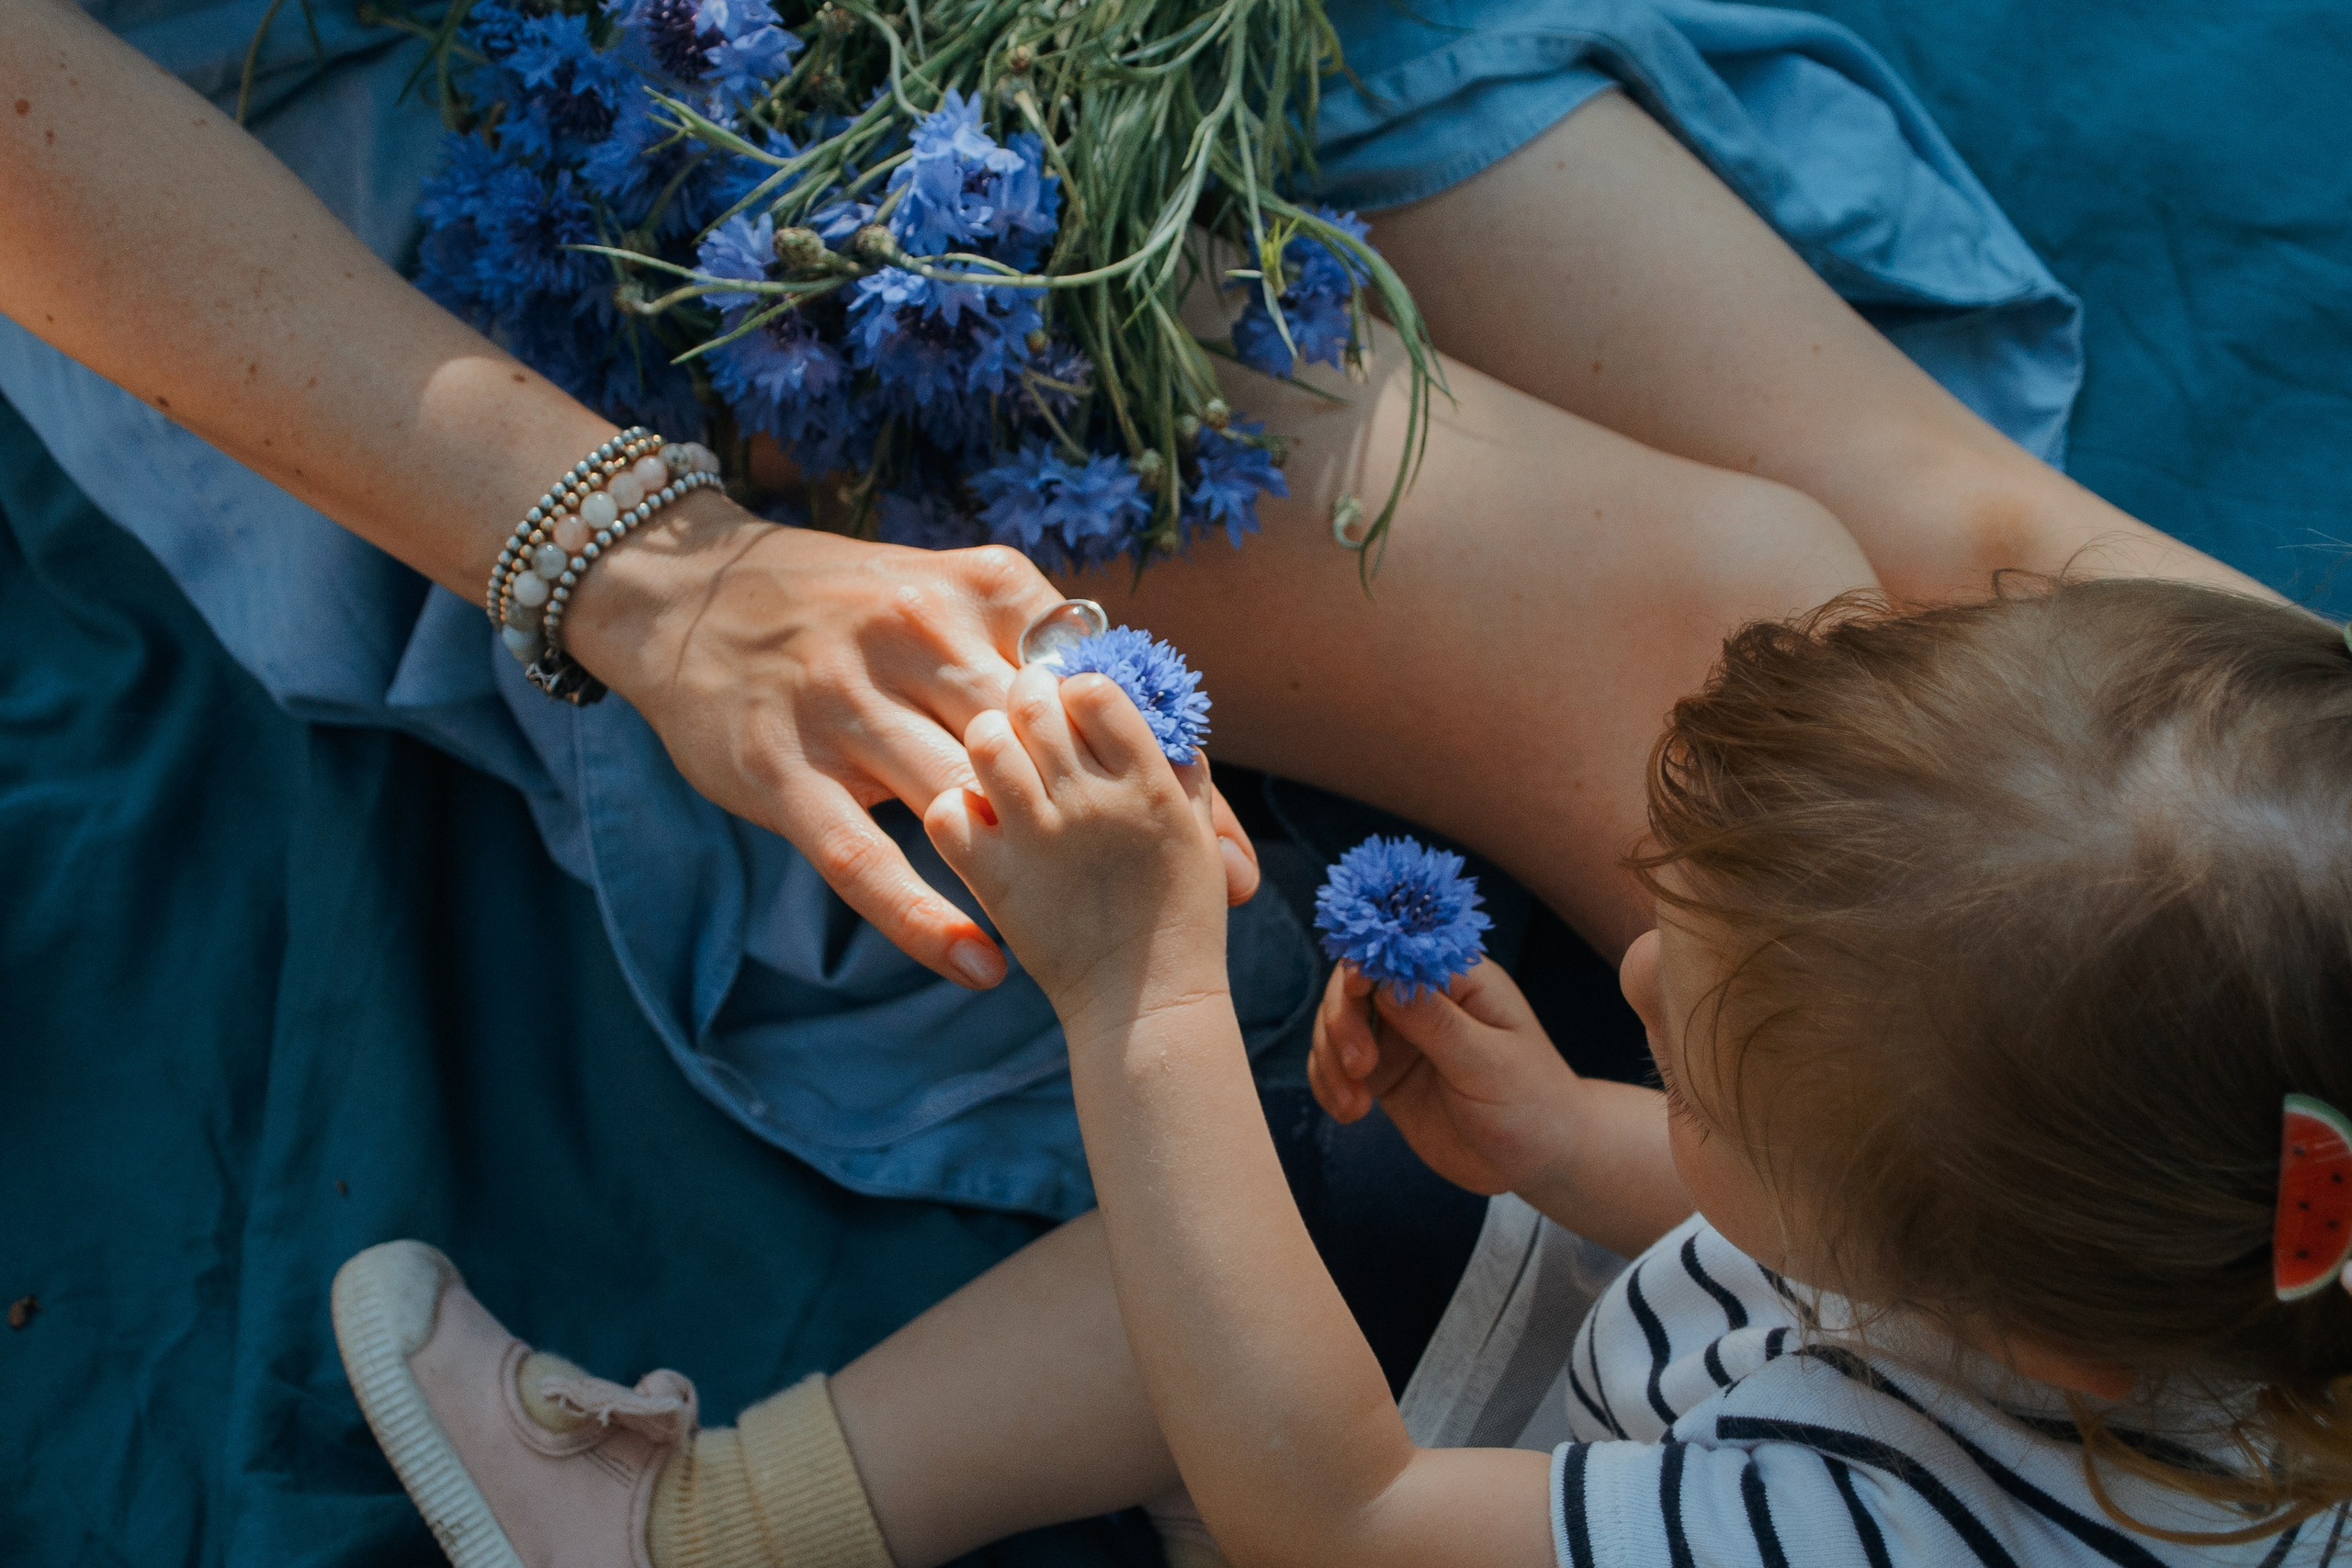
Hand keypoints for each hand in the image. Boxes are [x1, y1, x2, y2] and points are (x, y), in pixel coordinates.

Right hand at [564, 499, 1260, 989]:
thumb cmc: (837, 603)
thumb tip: (1138, 707)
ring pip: (962, 802)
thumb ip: (1031, 640)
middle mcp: (916, 639)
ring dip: (1034, 880)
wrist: (684, 593)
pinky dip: (925, 917)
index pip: (1097, 689)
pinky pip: (863, 859)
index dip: (1166, 770)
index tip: (1223, 845)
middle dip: (1125, 833)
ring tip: (1101, 952)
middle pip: (1048, 750)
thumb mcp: (943, 591)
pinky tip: (981, 966)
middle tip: (1193, 909)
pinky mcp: (780, 771)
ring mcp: (844, 707)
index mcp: (975, 595)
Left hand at [922, 665, 1232, 1026]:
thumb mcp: (1199, 832)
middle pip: (1031, 701)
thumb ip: (1183, 770)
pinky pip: (948, 811)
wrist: (1144, 1005)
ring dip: (987, 741)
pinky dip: (955, 806)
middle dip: (1023, 695)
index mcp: (1146, 782)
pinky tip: (977, 817)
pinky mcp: (994, 878)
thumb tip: (1158, 716)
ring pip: (983, 742)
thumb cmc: (1182, 917)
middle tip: (1025, 712)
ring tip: (998, 760)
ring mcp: (1037, 837)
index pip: (1094, 688)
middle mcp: (1090, 800)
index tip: (1073, 699)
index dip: (1076, 683)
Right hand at [1308, 959, 1585, 1196]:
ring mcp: (1399, 1034)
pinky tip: (1349, 1113)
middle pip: (1355, 983)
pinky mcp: (1384, 1071)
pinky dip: (1328, 1083)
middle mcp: (1424, 998)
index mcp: (1459, 980)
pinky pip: (1336, 1063)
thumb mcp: (1489, 1065)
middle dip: (1342, 1019)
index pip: (1399, 951)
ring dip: (1329, 1057)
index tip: (1355, 992)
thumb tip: (1385, 983)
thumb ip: (1438, 1024)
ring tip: (1353, 1105)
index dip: (1367, 964)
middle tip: (1357, 1066)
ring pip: (1337, 1022)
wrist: (1538, 1158)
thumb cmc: (1530, 1103)